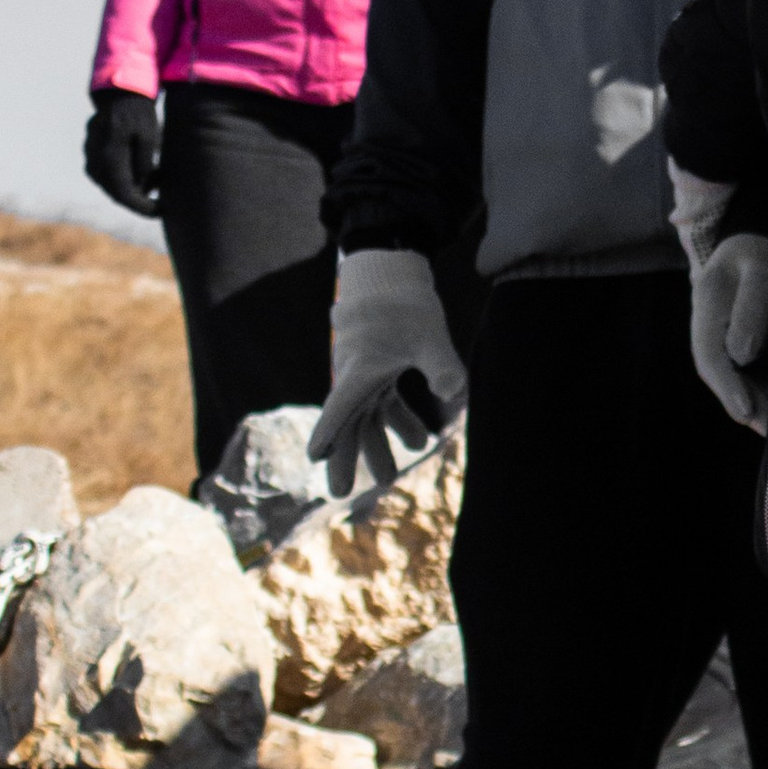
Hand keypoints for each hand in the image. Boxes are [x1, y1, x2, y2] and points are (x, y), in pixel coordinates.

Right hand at [84, 89, 162, 216]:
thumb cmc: (137, 112)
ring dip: (134, 187)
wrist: (118, 92)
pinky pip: (108, 176)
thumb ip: (143, 164)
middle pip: (117, 194)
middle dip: (140, 198)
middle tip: (162, 195)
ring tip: (157, 175)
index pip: (124, 194)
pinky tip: (145, 169)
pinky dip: (125, 178)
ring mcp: (91, 159)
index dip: (142, 208)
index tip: (160, 211)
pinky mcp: (92, 155)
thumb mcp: (148, 136)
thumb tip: (141, 189)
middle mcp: (95, 161)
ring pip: (112, 186)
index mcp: (109, 157)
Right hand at [308, 249, 468, 496]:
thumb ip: (440, 364)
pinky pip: (382, 404)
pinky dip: (397, 422)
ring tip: (389, 480)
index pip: (340, 407)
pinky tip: (421, 441)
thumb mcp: (427, 333)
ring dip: (377, 446)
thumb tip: (453, 392)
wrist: (390, 273)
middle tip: (340, 495)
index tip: (314, 457)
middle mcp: (356, 376)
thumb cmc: (403, 302)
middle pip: (347, 424)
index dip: (328, 432)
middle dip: (346, 459)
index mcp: (360, 369)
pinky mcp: (378, 371)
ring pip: (366, 418)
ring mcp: (366, 375)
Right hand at [689, 231, 767, 431]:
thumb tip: (743, 355)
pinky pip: (743, 371)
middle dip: (741, 405)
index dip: (727, 387)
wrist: (752, 240)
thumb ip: (752, 308)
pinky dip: (759, 391)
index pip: (710, 356)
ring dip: (752, 402)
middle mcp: (707, 326)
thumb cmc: (760, 251)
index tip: (745, 412)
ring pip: (731, 376)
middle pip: (717, 374)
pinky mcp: (734, 342)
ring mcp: (718, 336)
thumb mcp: (761, 270)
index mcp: (707, 305)